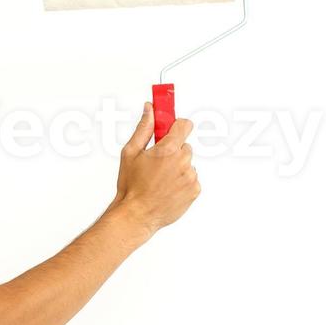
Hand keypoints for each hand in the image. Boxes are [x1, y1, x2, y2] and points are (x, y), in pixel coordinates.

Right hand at [111, 104, 199, 231]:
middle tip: (156, 163)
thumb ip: (144, 129)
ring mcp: (191, 176)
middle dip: (172, 151)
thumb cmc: (131, 185)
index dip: (176, 126)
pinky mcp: (195, 190)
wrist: (137, 214)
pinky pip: (191, 179)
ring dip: (177, 167)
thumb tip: (150, 109)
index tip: (169, 129)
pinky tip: (167, 189)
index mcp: (167, 150)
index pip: (184, 125)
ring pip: (187, 163)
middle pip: (184, 146)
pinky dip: (181, 182)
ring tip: (159, 180)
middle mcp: (183, 161)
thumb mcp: (130, 153)